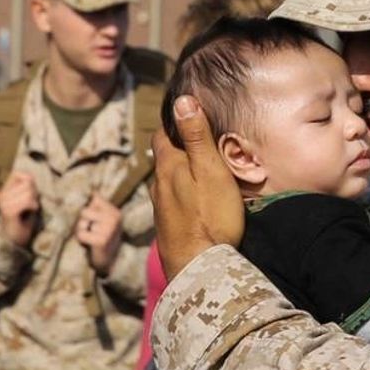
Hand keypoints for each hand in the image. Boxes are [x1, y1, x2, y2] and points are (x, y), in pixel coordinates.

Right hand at [0, 171, 39, 246]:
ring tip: (28, 211)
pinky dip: (32, 207)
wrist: (12, 241)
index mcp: (5, 190)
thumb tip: (31, 178)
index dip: (31, 183)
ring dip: (34, 202)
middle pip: (29, 183)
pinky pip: (27, 202)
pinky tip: (29, 214)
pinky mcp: (8, 211)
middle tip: (30, 207)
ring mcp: (4, 202)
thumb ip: (27, 189)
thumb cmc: (22, 221)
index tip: (30, 196)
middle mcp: (2, 194)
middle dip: (34, 195)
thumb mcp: (25, 201)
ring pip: (29, 193)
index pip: (23, 175)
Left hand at [76, 194, 122, 276]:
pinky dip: (81, 239)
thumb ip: (95, 206)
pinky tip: (89, 244)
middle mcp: (114, 218)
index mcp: (115, 211)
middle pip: (84, 210)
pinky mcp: (101, 240)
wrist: (112, 262)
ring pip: (81, 222)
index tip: (91, 219)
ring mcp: (108, 229)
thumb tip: (88, 190)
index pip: (94, 198)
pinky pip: (81, 233)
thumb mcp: (103, 220)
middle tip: (90, 231)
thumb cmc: (103, 238)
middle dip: (82, 221)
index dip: (87, 208)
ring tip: (90, 237)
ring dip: (81, 230)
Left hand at [151, 96, 243, 279]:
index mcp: (168, 166)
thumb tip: (182, 100)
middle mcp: (158, 185)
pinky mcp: (167, 229)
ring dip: (181, 173)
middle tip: (200, 142)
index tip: (187, 113)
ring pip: (168, 181)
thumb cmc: (210, 217)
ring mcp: (160, 209)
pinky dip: (183, 195)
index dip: (174, 121)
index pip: (163, 133)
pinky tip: (196, 202)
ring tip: (200, 171)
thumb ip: (196, 136)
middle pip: (165, 158)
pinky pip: (173, 202)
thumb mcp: (210, 170)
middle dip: (179, 147)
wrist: (198, 270)